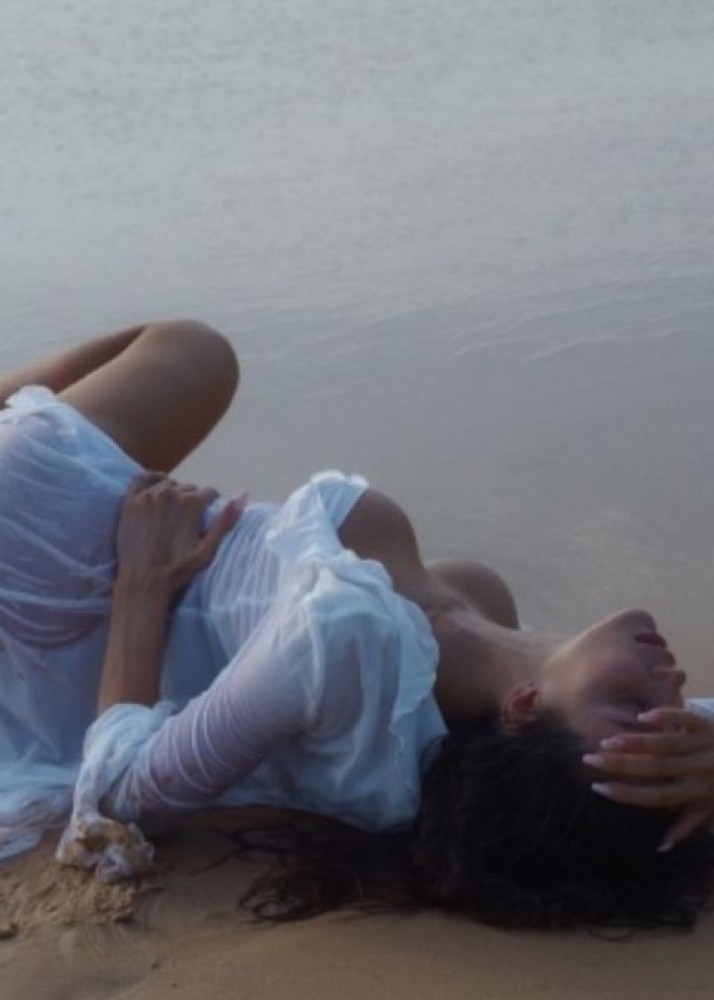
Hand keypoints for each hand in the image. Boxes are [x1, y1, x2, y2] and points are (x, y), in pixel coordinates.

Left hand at [115, 472, 246, 598]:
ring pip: (168, 484)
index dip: (210, 505)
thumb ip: (225, 522)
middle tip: (188, 519)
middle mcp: (169, 494)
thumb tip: (244, 495)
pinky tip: (155, 489)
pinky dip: (151, 480)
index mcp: (190, 504)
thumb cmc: (178, 570)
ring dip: (173, 493)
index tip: (206, 517)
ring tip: (172, 510)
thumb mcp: (207, 550)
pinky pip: (142, 478)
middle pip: (188, 488)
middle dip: (192, 501)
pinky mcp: (130, 501)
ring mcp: (147, 496)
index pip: (208, 493)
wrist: (142, 581)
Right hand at [584, 707, 713, 849]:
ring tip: (606, 741)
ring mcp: (704, 745)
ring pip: (664, 744)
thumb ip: (687, 824)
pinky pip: (686, 718)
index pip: (656, 796)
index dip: (627, 794)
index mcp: (698, 793)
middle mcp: (699, 770)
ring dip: (633, 742)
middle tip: (590, 759)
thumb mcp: (713, 809)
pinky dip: (666, 715)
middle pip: (654, 768)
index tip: (598, 788)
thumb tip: (660, 847)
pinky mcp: (708, 725)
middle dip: (619, 765)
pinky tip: (642, 716)